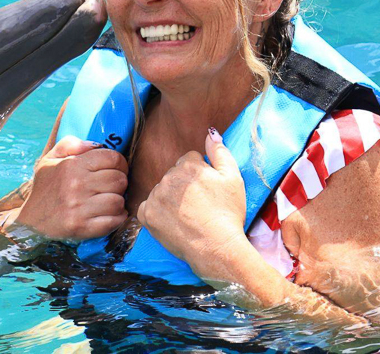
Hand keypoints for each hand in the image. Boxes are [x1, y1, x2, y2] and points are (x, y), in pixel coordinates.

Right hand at [14, 136, 128, 239]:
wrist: (31, 221)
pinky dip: (116, 218)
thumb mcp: (50, 159)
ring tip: (109, 200)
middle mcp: (76, 185)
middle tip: (111, 186)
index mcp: (71, 165)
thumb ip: (70, 144)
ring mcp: (79, 208)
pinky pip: (113, 221)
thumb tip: (95, 144)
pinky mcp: (83, 227)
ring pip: (118, 201)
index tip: (115, 168)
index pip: (112, 158)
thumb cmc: (45, 188)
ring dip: (117, 201)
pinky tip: (110, 214)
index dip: (119, 163)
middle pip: (119, 180)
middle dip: (119, 182)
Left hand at [137, 129, 247, 279]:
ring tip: (187, 216)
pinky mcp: (147, 214)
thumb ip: (220, 152)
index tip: (206, 191)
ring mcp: (155, 196)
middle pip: (174, 175)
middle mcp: (168, 177)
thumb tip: (210, 132)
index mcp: (188, 165)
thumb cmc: (228, 214)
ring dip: (170, 199)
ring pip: (161, 190)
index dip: (200, 175)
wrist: (217, 248)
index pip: (189, 160)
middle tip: (198, 205)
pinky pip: (148, 207)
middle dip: (184, 186)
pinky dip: (157, 214)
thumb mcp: (233, 179)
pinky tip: (172, 222)